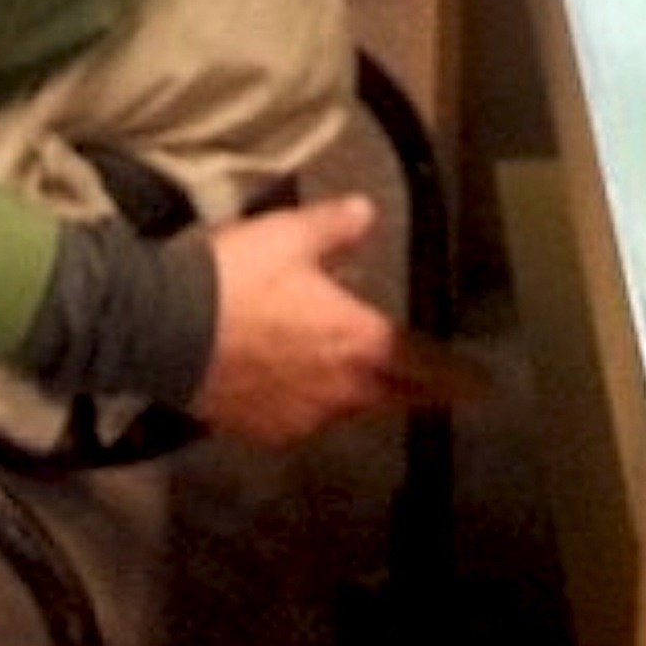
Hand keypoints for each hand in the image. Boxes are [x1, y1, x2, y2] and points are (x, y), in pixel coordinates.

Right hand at [184, 194, 478, 444]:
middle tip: (431, 387)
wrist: (163, 329)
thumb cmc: (235, 277)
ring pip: (347, 411)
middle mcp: (341, 390)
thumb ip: (335, 226)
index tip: (482, 388)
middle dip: (414, 392)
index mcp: (358, 341)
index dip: (456, 378)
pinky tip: (296, 389)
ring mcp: (302, 417)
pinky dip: (310, 406)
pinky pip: (303, 422)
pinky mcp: (264, 432)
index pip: (424, 366)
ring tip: (354, 377)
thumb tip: (367, 213)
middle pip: (392, 398)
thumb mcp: (288, 234)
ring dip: (359, 395)